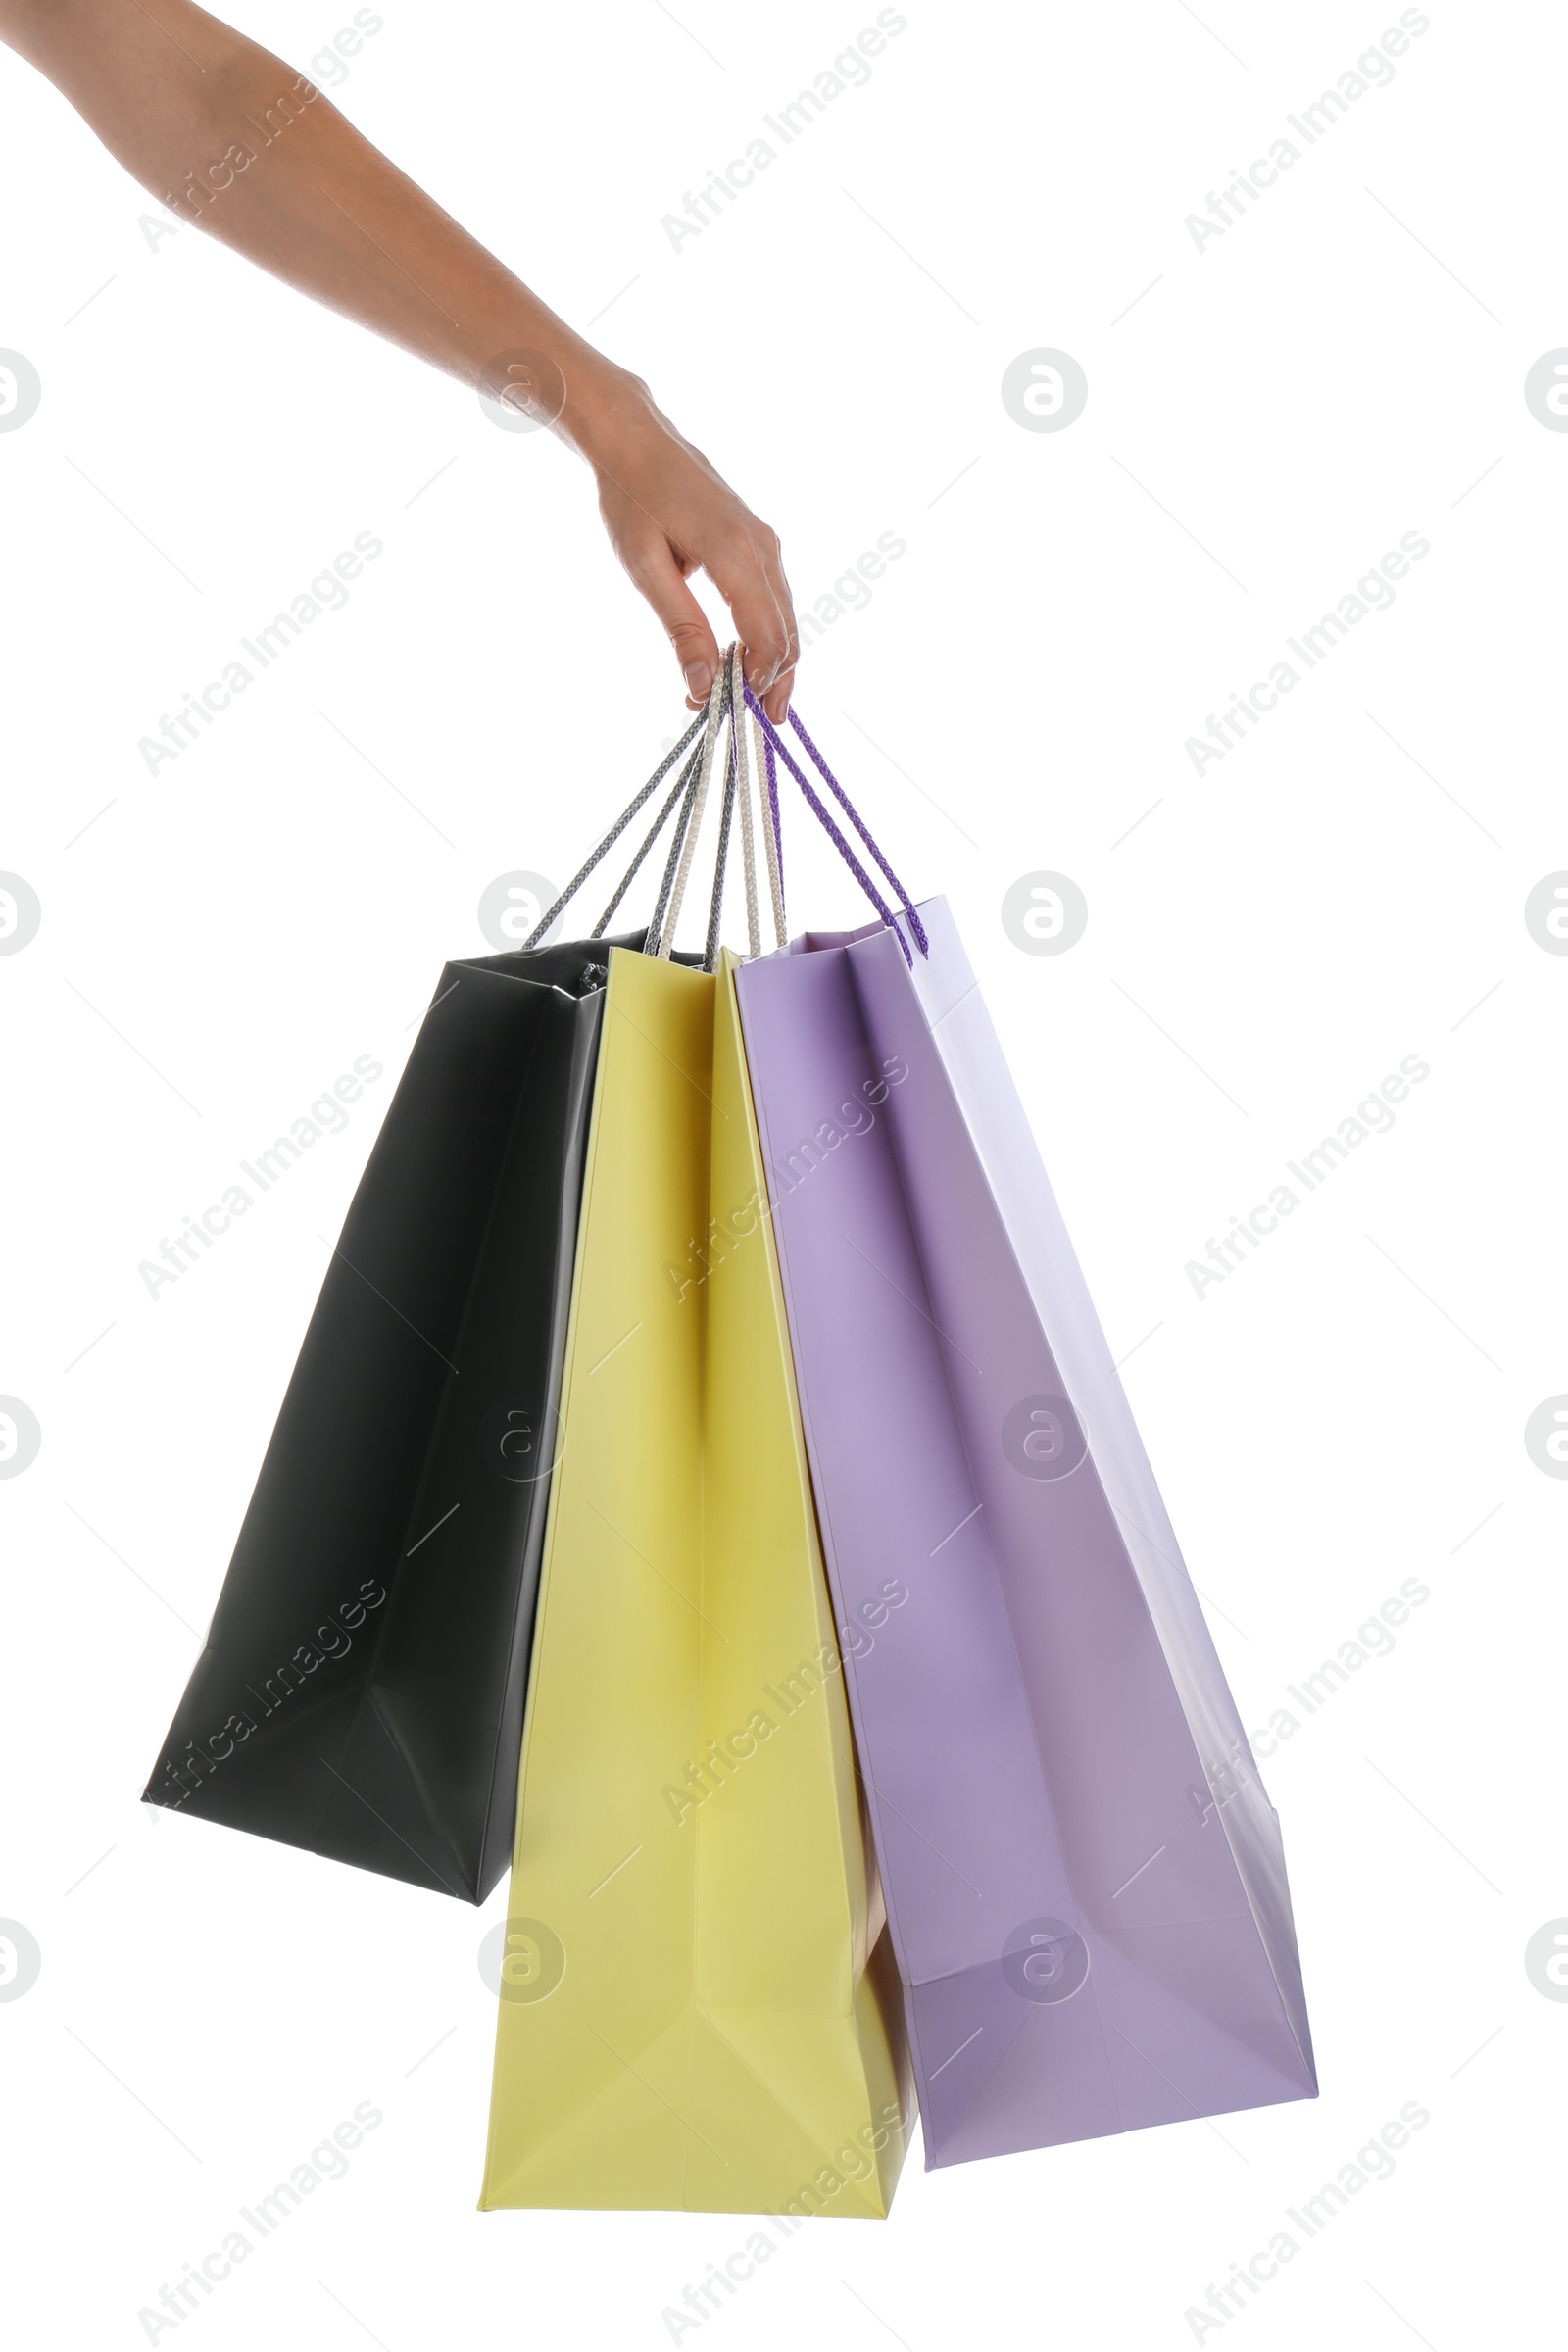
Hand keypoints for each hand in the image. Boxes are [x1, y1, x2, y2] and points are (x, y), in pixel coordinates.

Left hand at [570, 365, 798, 723]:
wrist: (637, 440)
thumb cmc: (631, 499)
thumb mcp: (646, 570)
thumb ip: (681, 628)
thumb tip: (702, 686)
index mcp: (734, 552)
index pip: (766, 634)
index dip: (759, 680)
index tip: (740, 712)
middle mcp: (762, 546)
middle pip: (786, 632)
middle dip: (774, 681)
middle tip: (757, 723)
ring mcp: (766, 542)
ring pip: (786, 618)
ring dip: (774, 662)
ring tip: (755, 702)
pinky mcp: (760, 541)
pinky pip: (775, 599)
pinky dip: (768, 634)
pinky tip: (748, 661)